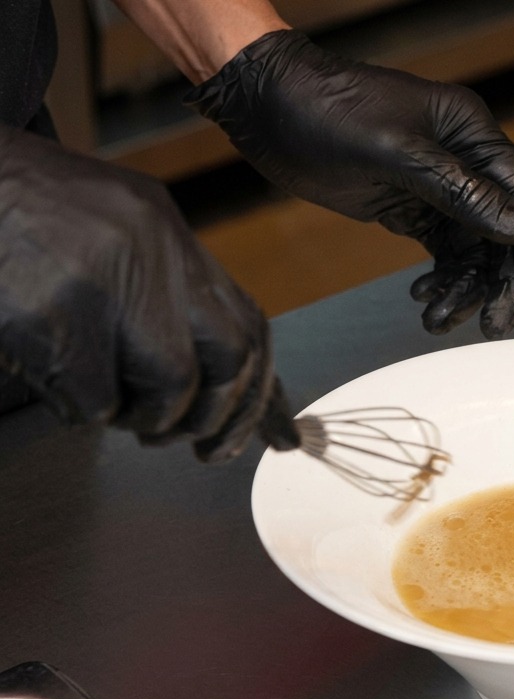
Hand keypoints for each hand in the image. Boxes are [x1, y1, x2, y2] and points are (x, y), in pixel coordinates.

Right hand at [0, 125, 297, 460]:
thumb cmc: (19, 218)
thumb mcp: (112, 232)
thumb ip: (168, 294)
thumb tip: (219, 379)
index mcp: (165, 229)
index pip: (248, 321)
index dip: (260, 392)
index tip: (263, 436)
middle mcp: (149, 248)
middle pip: (230, 358)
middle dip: (217, 416)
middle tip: (191, 440)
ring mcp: (104, 281)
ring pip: (171, 386)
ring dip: (141, 414)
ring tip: (105, 393)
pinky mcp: (56, 317)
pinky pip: (96, 402)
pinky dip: (82, 409)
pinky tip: (57, 379)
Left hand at [185, 30, 513, 338]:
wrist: (270, 109)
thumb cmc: (328, 113)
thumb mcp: (397, 155)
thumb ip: (460, 193)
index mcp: (472, 135)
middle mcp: (463, 161)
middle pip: (504, 234)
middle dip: (501, 283)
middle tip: (494, 326)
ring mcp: (438, 186)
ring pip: (471, 250)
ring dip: (464, 289)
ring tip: (439, 319)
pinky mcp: (410, 206)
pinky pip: (441, 252)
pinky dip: (439, 278)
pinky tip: (423, 296)